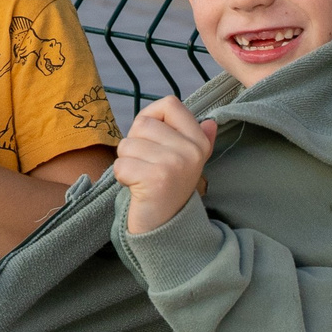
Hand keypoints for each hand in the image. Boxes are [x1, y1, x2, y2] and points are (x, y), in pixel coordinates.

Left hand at [116, 95, 216, 235]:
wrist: (166, 227)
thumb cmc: (169, 188)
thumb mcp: (188, 162)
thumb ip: (198, 139)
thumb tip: (210, 122)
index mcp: (199, 141)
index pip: (170, 104)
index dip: (151, 116)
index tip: (152, 139)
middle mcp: (191, 150)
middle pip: (143, 124)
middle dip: (134, 143)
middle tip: (146, 164)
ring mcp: (175, 163)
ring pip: (128, 144)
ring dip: (126, 162)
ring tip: (141, 177)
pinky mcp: (156, 178)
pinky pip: (121, 164)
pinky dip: (121, 177)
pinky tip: (136, 188)